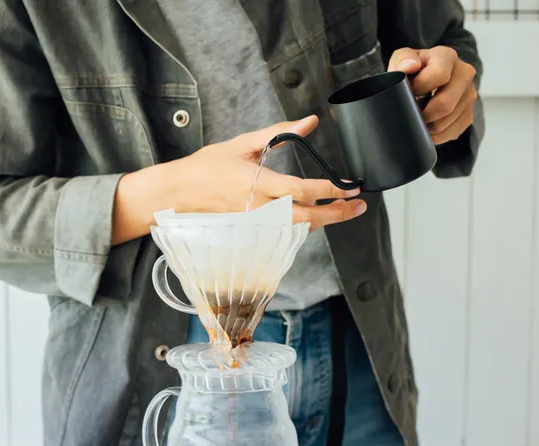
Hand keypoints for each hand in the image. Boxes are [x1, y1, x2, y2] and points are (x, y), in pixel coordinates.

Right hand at [111, 116, 366, 244]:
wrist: (179, 193)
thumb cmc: (207, 166)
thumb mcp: (243, 143)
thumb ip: (278, 133)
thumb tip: (308, 122)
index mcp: (258, 183)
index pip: (302, 190)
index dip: (330, 190)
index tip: (349, 185)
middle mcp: (260, 208)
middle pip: (308, 218)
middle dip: (338, 213)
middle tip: (359, 205)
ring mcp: (257, 223)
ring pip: (299, 228)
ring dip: (326, 221)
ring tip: (345, 211)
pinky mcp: (254, 229)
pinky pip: (286, 231)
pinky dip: (306, 225)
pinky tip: (318, 217)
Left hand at [389, 46, 477, 144]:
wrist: (428, 78)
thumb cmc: (414, 70)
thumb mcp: (403, 59)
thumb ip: (403, 60)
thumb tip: (409, 67)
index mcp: (447, 56)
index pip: (439, 75)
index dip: (420, 88)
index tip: (409, 92)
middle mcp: (464, 73)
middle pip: (446, 104)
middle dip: (424, 114)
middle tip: (411, 113)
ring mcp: (470, 94)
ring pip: (447, 122)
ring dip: (428, 126)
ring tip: (417, 119)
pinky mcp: (469, 113)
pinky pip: (452, 132)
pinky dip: (436, 135)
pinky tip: (427, 126)